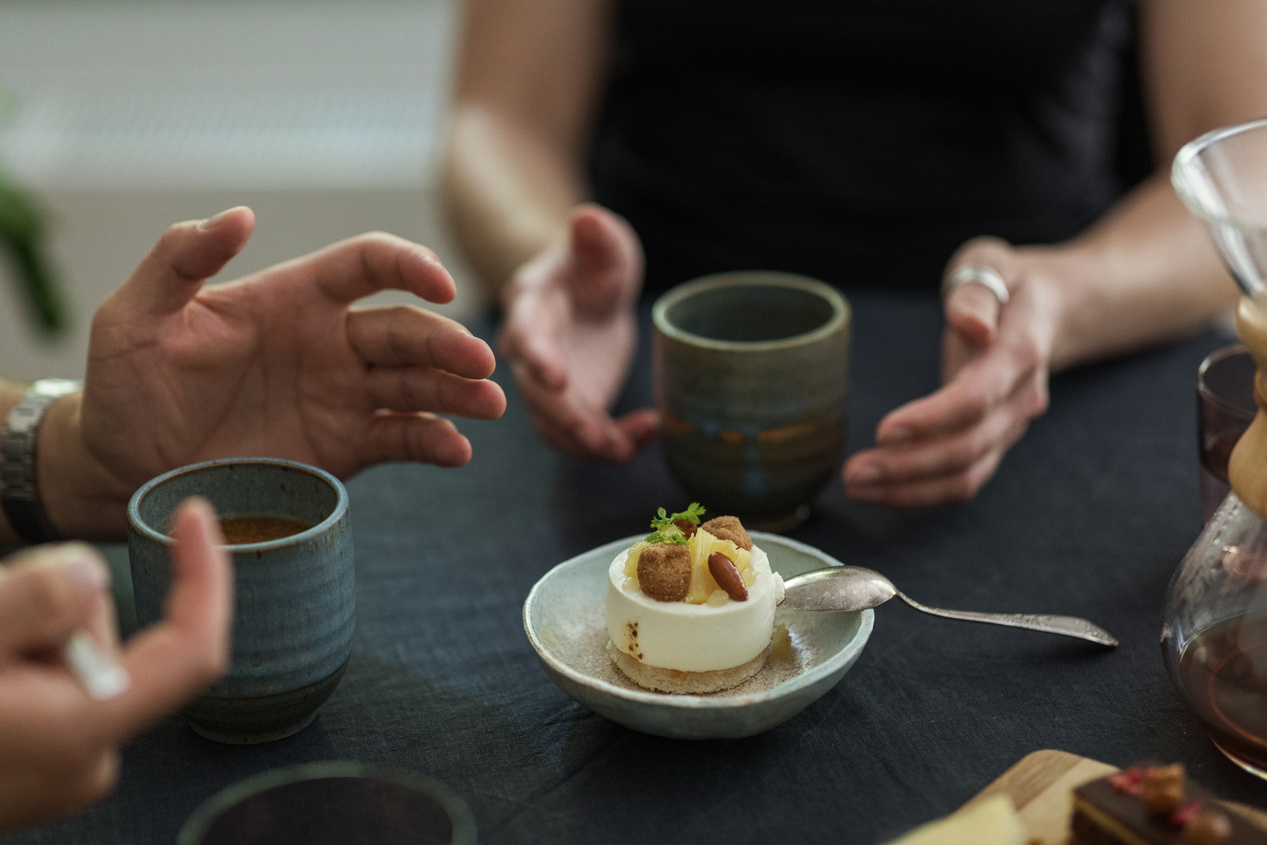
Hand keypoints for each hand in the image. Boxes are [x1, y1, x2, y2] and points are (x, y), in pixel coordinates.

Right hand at [0, 498, 230, 831]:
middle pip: (107, 633)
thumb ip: (22, 606)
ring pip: (69, 648)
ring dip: (19, 625)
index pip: (191, 653)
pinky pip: (42, 675)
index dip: (205, 577)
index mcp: (82, 735)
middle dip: (50, 600)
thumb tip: (92, 574)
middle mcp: (86, 760)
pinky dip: (8, 653)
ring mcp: (60, 766)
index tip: (190, 512)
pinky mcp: (33, 761)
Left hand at [50, 207, 505, 535]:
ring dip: (458, 392)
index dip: (409, 266)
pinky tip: (456, 451)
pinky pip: (402, 440)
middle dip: (448, 343)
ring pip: (417, 386)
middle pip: (407, 331)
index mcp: (293, 298)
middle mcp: (330, 343)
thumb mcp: (135, 315)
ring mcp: (343, 397)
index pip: (367, 266)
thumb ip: (180, 260)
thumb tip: (241, 214)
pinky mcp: (346, 448)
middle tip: (479, 362)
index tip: (440, 284)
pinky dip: (434, 443)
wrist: (125, 469)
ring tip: (491, 406)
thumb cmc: (126, 385)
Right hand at [498, 203, 657, 460]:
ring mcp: (547, 385)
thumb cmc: (593, 262)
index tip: (557, 378)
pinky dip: (614, 444)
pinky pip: (585, 437)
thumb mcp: (603, 245)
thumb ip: (597, 238)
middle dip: (565, 418)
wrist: (589, 291)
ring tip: (632, 445)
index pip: (526, 333)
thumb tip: (587, 217)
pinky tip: (649, 432)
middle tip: (597, 438)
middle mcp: (528, 352)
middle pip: (535, 393)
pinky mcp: (572, 407)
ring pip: (556, 426)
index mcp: (530, 307)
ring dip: (590, 444)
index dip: (538, 357)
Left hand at [843, 237, 1056, 505]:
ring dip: (909, 489)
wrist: (1053, 311)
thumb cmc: (1008, 284)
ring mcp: (1010, 426)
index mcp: (1019, 352)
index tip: (883, 431)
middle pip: (968, 447)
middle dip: (908, 466)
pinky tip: (878, 491)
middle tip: (852, 472)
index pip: (976, 397)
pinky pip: (962, 480)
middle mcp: (1020, 399)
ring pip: (966, 475)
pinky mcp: (994, 443)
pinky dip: (920, 492)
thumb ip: (975, 290)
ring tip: (856, 487)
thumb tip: (971, 324)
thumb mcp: (991, 262)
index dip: (932, 419)